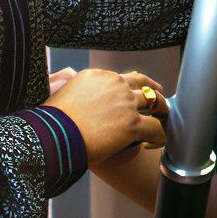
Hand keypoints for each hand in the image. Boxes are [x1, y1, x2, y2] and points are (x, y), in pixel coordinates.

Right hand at [46, 67, 169, 164]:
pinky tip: (157, 143)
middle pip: (143, 85)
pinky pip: (155, 128)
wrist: (53, 135)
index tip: (140, 92)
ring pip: (155, 102)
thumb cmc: (52, 121)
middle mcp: (115, 84)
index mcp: (98, 76)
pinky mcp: (132, 124)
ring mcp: (126, 103)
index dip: (135, 86)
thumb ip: (71, 84)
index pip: (125, 77)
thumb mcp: (61, 92)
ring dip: (162, 111)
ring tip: (164, 121)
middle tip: (160, 103)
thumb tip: (67, 74)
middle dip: (153, 94)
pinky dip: (160, 136)